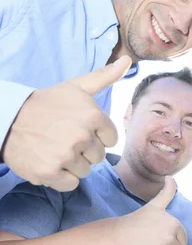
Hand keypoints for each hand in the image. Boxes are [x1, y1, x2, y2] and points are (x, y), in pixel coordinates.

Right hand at [1, 56, 131, 190]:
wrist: (8, 118)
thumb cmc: (47, 103)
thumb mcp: (77, 87)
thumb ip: (105, 76)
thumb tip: (127, 60)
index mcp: (92, 116)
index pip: (111, 139)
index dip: (97, 136)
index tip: (80, 128)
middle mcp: (81, 136)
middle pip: (98, 156)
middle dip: (85, 150)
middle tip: (65, 138)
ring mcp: (64, 156)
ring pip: (85, 170)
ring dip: (73, 164)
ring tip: (56, 149)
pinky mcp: (49, 173)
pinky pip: (71, 184)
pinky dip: (62, 178)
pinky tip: (51, 163)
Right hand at [111, 176, 186, 244]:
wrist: (115, 235)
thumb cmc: (136, 220)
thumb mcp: (155, 205)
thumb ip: (167, 192)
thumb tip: (171, 177)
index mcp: (174, 225)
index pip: (182, 241)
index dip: (172, 240)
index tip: (159, 237)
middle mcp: (170, 239)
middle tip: (151, 244)